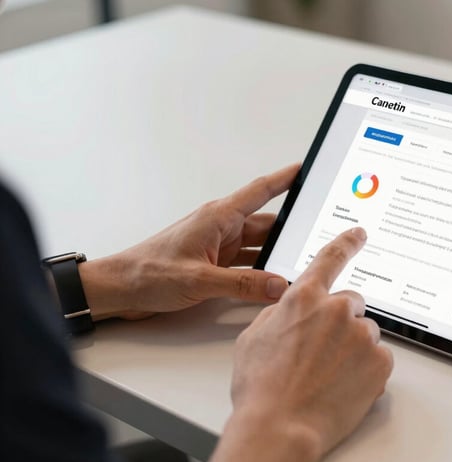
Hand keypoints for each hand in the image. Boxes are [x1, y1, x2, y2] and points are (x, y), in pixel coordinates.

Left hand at [78, 164, 299, 319]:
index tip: (306, 169)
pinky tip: (275, 282)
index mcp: (218, 218)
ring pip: (260, 247)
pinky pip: (248, 265)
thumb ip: (242, 284)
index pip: (261, 191)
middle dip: (292, 230)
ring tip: (302, 263)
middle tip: (319, 231)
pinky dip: (262, 272)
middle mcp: (221, 228)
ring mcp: (219, 246)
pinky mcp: (215, 264)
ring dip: (277, 255)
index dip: (286, 178)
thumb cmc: (148, 273)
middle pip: (267, 225)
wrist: (120, 289)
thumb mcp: (199, 279)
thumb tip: (279, 284)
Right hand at [205, 228, 393, 461]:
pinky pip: (378, 358)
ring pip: (365, 333)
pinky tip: (343, 386)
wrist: (280, 427)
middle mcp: (338, 309)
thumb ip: (279, 313)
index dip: (346, 242)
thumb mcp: (254, 338)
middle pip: (352, 303)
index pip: (330, 258)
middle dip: (341, 322)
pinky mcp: (381, 361)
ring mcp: (362, 335)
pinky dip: (366, 370)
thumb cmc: (261, 388)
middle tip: (323, 351)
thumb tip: (291, 310)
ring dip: (353, 347)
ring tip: (328, 375)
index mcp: (304, 298)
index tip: (359, 233)